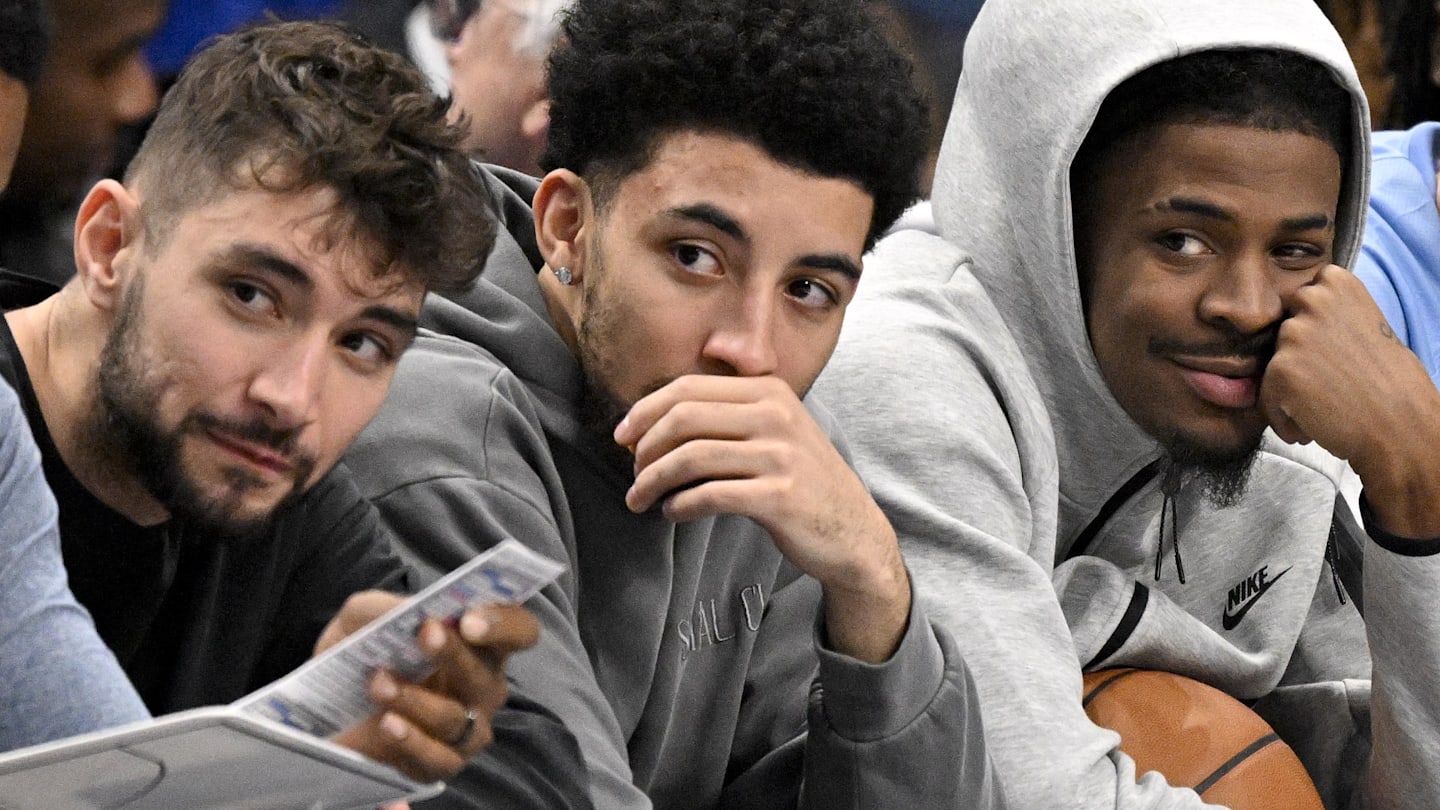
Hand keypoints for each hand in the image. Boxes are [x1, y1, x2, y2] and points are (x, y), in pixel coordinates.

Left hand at [317, 591, 539, 781]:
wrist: (325, 701)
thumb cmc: (362, 651)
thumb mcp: (363, 617)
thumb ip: (383, 608)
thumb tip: (404, 610)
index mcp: (480, 644)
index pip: (520, 631)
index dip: (505, 624)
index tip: (469, 619)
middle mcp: (483, 686)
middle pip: (487, 676)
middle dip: (455, 654)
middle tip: (426, 634)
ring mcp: (467, 729)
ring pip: (456, 720)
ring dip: (416, 700)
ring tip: (379, 682)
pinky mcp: (440, 763)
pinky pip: (437, 760)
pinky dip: (410, 741)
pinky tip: (387, 724)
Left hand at [614, 374, 909, 661]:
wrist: (853, 531)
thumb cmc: (800, 482)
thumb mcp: (773, 432)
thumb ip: (726, 417)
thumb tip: (651, 423)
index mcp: (769, 391)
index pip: (688, 388)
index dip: (646, 410)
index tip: (622, 436)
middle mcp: (776, 415)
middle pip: (683, 418)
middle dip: (646, 448)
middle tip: (633, 474)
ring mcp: (781, 455)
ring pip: (691, 457)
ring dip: (653, 481)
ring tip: (640, 498)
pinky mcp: (780, 496)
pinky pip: (710, 495)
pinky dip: (680, 505)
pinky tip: (673, 513)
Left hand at [1261, 265, 1439, 536]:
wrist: (1400, 425)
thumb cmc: (1390, 382)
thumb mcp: (1367, 327)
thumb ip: (1332, 317)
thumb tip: (1299, 320)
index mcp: (1338, 283)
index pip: (1299, 298)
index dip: (1312, 329)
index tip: (1335, 349)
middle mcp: (1313, 299)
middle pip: (1283, 331)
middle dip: (1299, 356)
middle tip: (1332, 381)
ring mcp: (1294, 334)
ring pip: (1274, 365)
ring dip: (1292, 389)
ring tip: (1329, 404)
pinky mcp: (1280, 368)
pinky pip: (1268, 396)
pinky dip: (1284, 416)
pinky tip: (1314, 424)